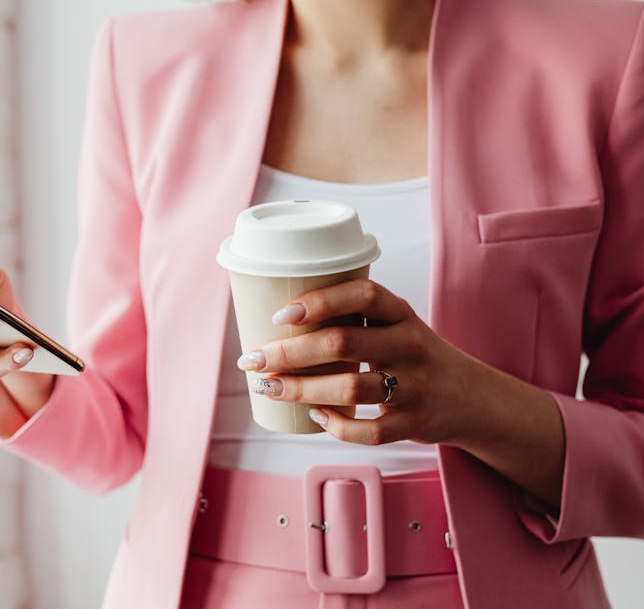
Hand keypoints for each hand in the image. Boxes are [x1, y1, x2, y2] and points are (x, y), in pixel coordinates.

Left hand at [236, 278, 489, 446]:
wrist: (473, 398)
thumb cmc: (414, 357)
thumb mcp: (396, 327)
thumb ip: (353, 321)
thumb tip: (277, 326)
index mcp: (403, 315)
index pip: (364, 295)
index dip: (321, 301)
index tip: (281, 314)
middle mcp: (411, 345)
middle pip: (343, 343)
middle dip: (289, 352)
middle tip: (254, 359)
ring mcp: (415, 386)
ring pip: (349, 387)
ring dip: (300, 389)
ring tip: (269, 387)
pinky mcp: (415, 423)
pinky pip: (369, 431)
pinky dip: (337, 426)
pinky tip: (316, 416)